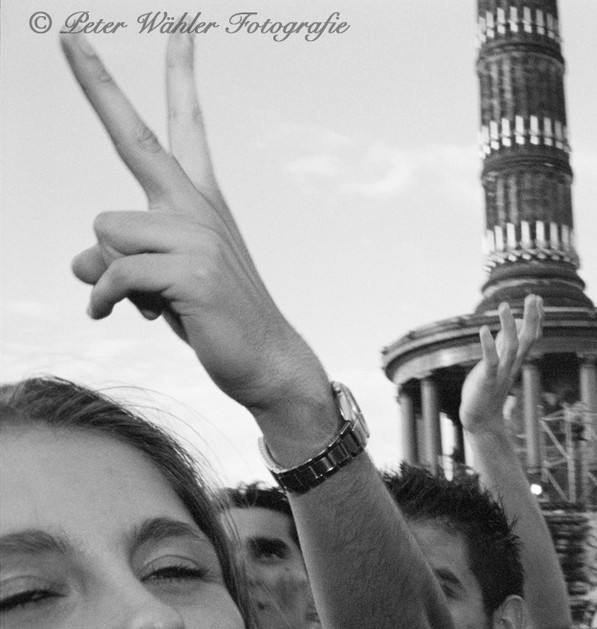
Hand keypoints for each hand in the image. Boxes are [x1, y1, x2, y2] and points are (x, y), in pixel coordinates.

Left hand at [62, 33, 325, 415]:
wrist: (266, 363)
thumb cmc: (212, 320)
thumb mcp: (156, 285)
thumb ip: (115, 263)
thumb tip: (81, 266)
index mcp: (198, 199)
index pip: (184, 125)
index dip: (180, 73)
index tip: (180, 24)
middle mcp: (198, 207)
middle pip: (135, 139)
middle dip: (96, 83)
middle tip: (65, 29)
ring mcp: (197, 236)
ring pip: (106, 234)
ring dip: (112, 277)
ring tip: (151, 303)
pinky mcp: (190, 272)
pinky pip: (113, 275)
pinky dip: (109, 302)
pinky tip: (127, 319)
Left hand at [463, 296, 541, 432]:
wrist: (481, 420)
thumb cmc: (486, 390)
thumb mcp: (497, 362)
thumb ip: (504, 343)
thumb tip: (514, 321)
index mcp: (515, 361)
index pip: (531, 337)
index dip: (535, 319)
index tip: (537, 299)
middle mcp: (512, 365)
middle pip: (527, 339)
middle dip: (531, 318)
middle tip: (533, 297)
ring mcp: (501, 373)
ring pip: (511, 348)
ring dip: (508, 327)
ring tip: (504, 306)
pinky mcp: (487, 381)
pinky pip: (490, 362)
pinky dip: (488, 346)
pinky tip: (483, 330)